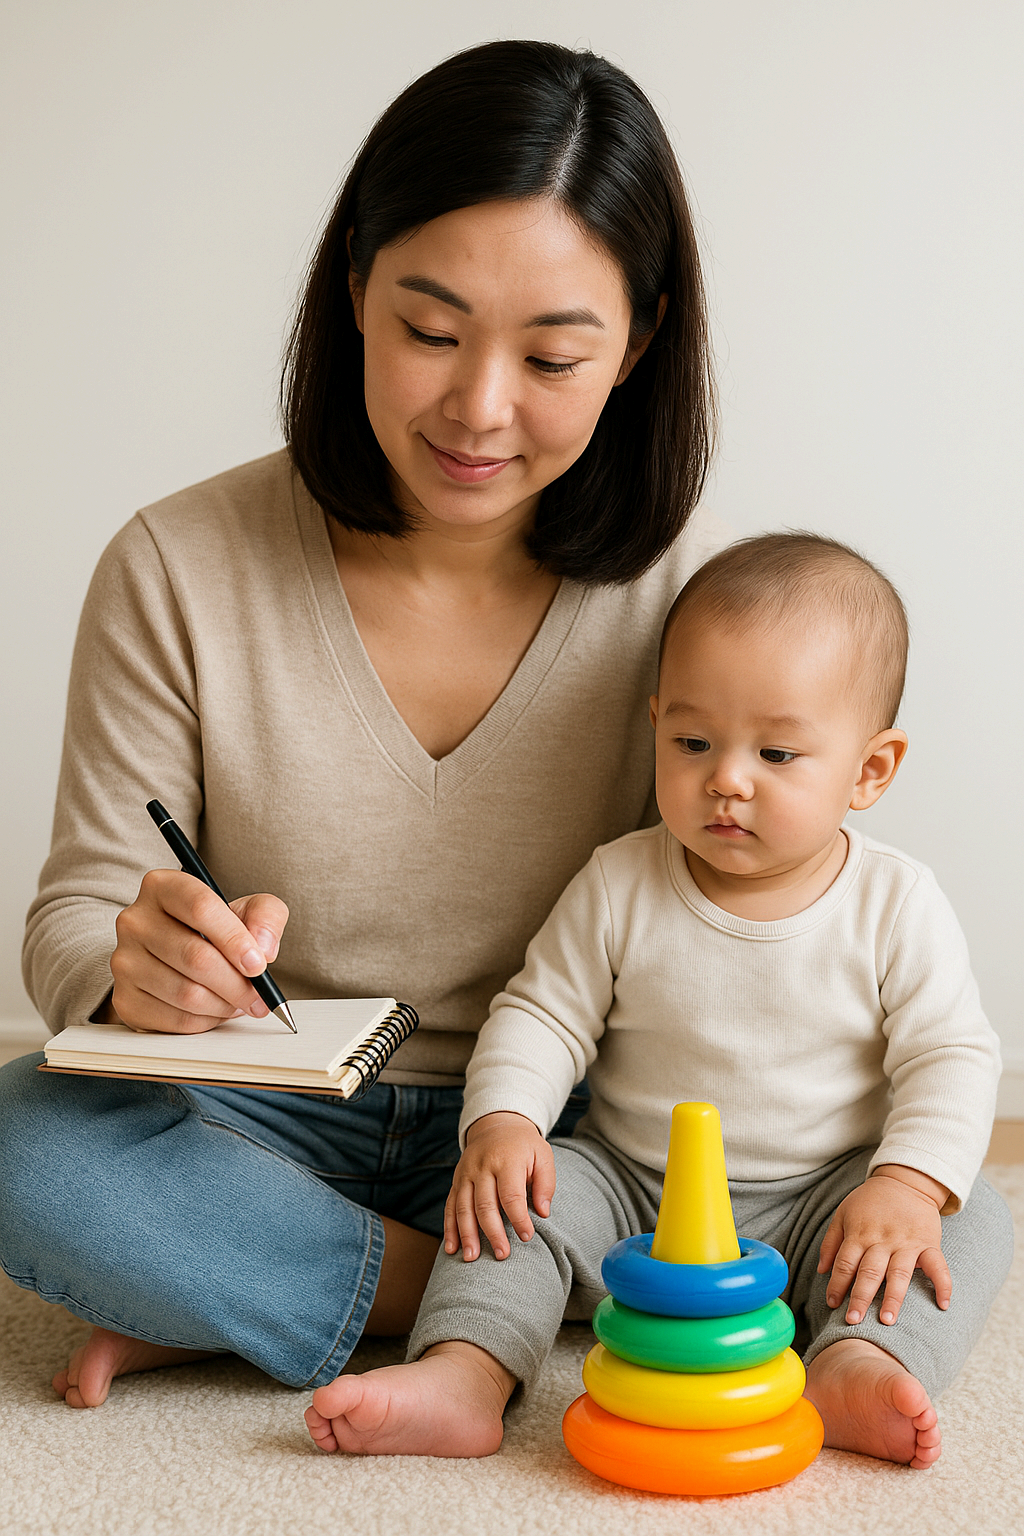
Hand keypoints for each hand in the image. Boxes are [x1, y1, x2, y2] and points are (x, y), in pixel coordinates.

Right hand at [104, 868, 289, 1032]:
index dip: (235, 939)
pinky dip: (206, 1021)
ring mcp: (124, 961)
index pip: (200, 907)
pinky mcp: (125, 999)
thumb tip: (263, 949)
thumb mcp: (246, 910)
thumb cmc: (214, 930)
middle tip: (260, 997)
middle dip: (237, 983)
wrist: (178, 958)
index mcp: (162, 887)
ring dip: (224, 1004)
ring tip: (239, 1002)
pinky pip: (176, 1019)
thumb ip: (265, 916)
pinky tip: (216, 1010)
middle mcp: (135, 921)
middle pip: (195, 956)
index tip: (258, 965)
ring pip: (187, 993)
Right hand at [443, 1112, 555, 1261]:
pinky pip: (450, 1206)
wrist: (497, 1124)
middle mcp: (482, 1167)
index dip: (518, 1218)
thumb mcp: (543, 1155)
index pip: (511, 1195)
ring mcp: (465, 1174)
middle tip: (502, 1255)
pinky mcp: (456, 1181)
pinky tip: (452, 1248)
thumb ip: (545, 1183)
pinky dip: (449, 1229)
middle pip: (484, 1205)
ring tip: (472, 1257)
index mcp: (506, 1160)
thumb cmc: (524, 1145)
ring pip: (463, 1208)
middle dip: (493, 1232)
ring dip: (467, 1235)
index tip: (527, 1236)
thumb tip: (543, 1212)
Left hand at [817, 1166, 950, 1325]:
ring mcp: (906, 1243)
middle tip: (853, 1321)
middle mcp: (882, 1240)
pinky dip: (943, 1285)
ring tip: (887, 1320)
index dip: (837, 1284)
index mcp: (859, 1233)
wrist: (905, 1181)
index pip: (845, 1263)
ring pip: (899, 1273)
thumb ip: (831, 1242)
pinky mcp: (928, 1243)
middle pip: (869, 1271)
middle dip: (860, 1297)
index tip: (832, 1304)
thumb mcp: (844, 1213)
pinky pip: (937, 1266)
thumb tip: (821, 1271)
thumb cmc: (870, 1201)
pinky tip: (943, 1305)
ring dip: (893, 1297)